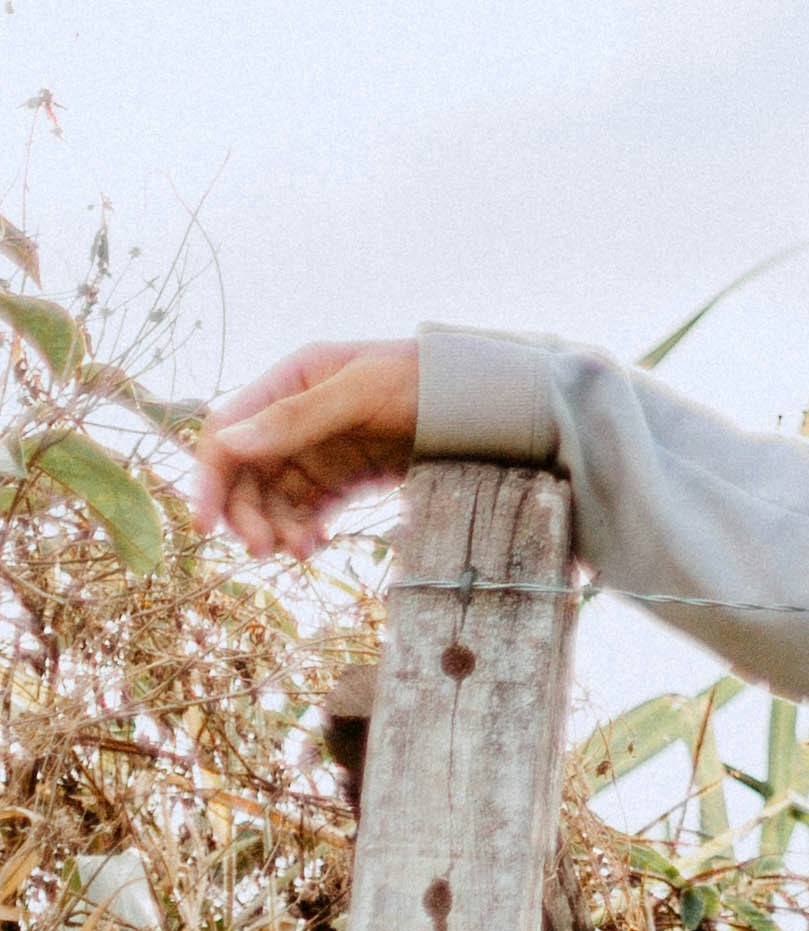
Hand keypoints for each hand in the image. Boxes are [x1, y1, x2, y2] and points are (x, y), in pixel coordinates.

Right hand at [188, 342, 421, 563]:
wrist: (479, 404)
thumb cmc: (422, 380)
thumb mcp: (362, 392)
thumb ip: (297, 417)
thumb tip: (230, 442)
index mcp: (288, 383)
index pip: (226, 433)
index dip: (209, 478)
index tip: (206, 524)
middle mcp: (292, 419)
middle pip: (244, 475)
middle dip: (246, 514)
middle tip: (262, 549)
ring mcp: (316, 452)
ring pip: (271, 500)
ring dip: (274, 528)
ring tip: (300, 550)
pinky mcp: (340, 481)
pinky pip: (304, 512)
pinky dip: (301, 532)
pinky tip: (315, 545)